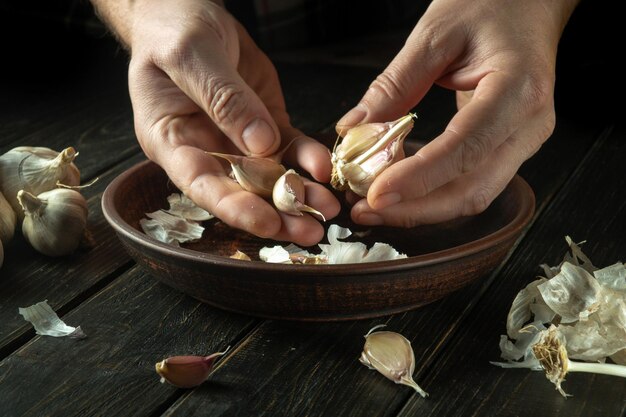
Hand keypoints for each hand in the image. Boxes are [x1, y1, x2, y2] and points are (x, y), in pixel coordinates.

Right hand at [124, 0, 338, 244]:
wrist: (186, 10)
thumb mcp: (190, 55)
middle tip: (309, 232)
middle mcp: (205, 149)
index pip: (201, 184)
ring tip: (328, 211)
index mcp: (171, 141)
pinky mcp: (264, 124)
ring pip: (271, 175)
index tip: (266, 223)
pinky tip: (325, 168)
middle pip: (241, 191)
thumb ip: (222, 98)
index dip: (233, 207)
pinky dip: (308, 159)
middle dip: (276, 214)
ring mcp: (237, 140)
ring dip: (300, 195)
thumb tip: (260, 145)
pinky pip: (290, 147)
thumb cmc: (173, 29)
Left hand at [337, 0, 577, 226]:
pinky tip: (400, 193)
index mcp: (518, 90)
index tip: (376, 193)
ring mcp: (523, 142)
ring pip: (473, 195)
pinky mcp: (508, 148)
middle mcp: (529, 125)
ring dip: (421, 209)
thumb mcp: (436, 34)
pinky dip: (432, 195)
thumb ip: (395, 84)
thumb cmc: (491, 6)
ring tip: (374, 207)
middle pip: (473, 190)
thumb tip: (355, 128)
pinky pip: (471, 183)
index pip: (466, 148)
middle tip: (365, 208)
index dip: (420, 178)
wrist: (530, 3)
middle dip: (416, 208)